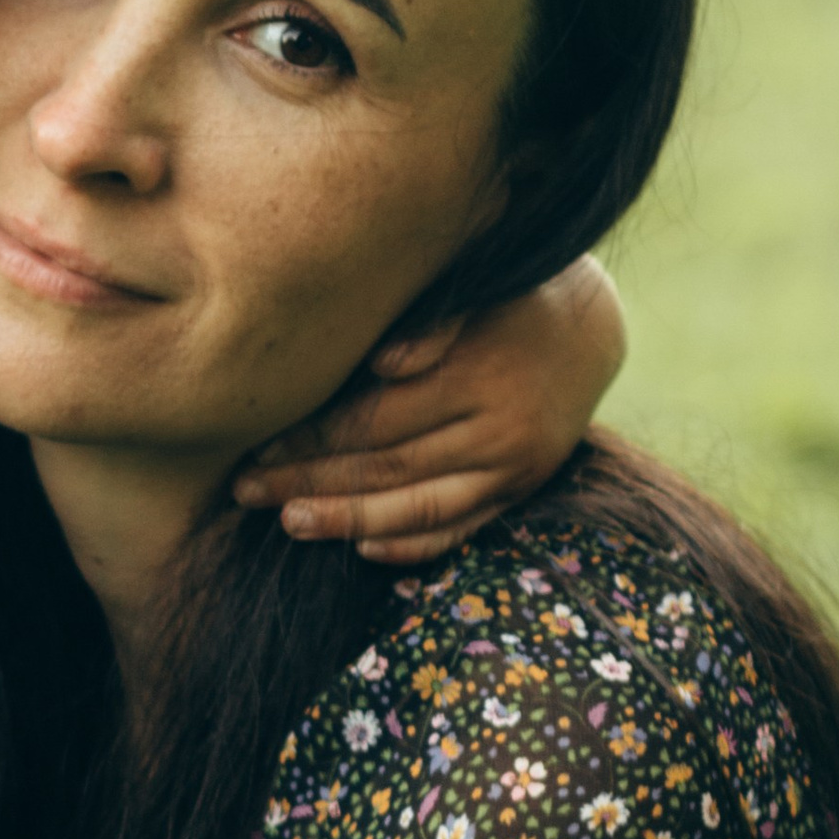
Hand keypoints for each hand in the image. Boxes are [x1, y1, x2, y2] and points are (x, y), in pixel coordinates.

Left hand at [233, 259, 626, 564]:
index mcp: (480, 375)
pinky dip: (413, 545)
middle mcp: (500, 429)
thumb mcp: (475, 288)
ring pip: (420, 508)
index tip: (257, 445)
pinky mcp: (522, 490)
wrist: (591, 324)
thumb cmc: (507, 295)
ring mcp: (515, 468)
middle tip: (247, 491)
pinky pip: (463, 529)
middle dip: (311, 482)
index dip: (312, 437)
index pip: (376, 419)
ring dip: (349, 521)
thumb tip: (386, 362)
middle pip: (387, 468)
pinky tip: (364, 550)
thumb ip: (433, 321)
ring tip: (290, 524)